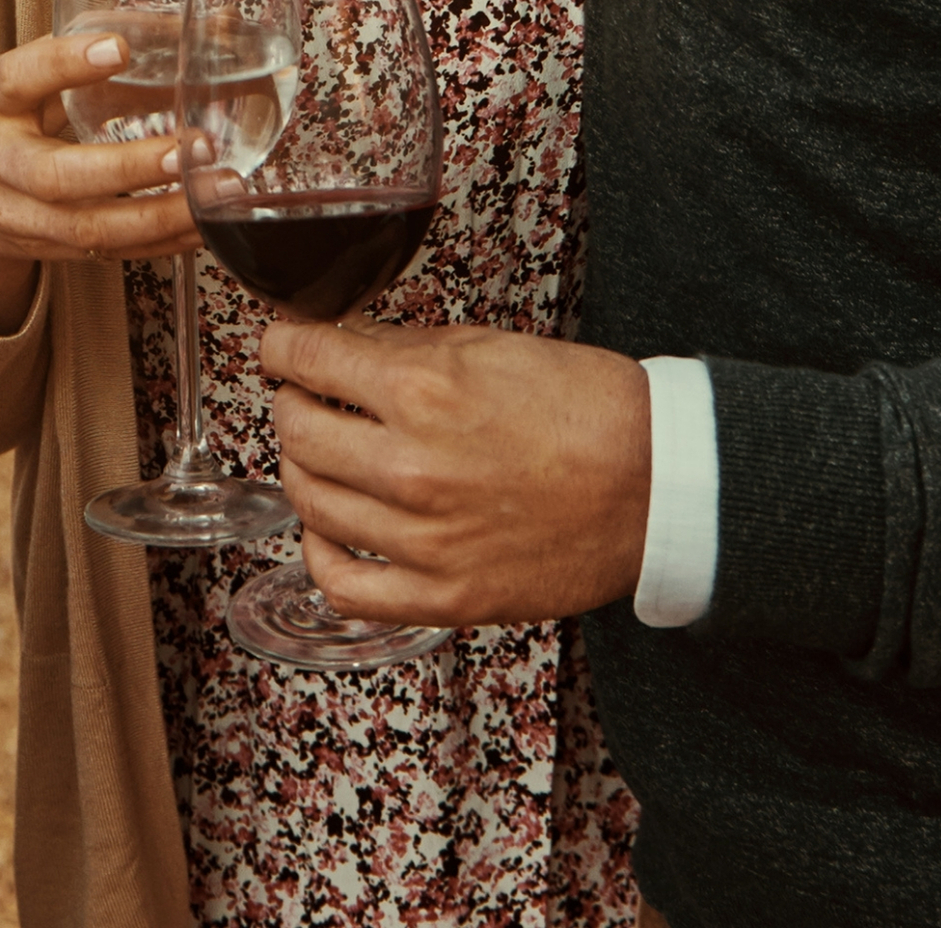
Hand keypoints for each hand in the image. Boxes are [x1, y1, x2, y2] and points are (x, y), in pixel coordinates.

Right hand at [0, 22, 194, 335]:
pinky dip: (160, 242)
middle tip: (193, 147)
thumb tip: (207, 25)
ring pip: (88, 227)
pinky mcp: (46, 249)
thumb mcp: (25, 74)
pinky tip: (202, 225)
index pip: (20, 79)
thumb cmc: (0, 118)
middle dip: (129, 167)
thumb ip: (94, 47)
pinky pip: (107, 253)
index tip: (118, 50)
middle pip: (57, 175)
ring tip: (215, 191)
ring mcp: (19, 216)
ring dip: (159, 214)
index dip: (65, 64)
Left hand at [259, 319, 653, 628]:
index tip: (282, 347)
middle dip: (292, 402)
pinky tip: (334, 532)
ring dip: (305, 470)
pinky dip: (322, 555)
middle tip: (307, 398)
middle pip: (295, 429)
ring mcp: (425, 539)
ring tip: (327, 458)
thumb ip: (407, 346)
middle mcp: (413, 466)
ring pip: (309, 502)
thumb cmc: (588, 410)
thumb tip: (344, 343)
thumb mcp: (492, 346)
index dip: (282, 344)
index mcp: (424, 390)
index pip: (304, 357)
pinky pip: (343, 586)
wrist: (658, 485)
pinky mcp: (446, 596)